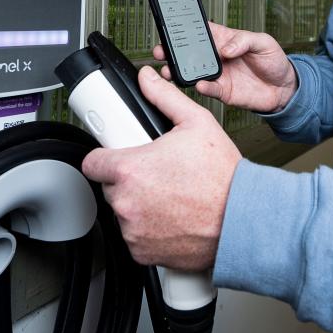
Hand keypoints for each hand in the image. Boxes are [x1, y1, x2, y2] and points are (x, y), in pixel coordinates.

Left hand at [81, 66, 241, 269]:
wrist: (240, 220)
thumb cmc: (222, 177)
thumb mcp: (197, 123)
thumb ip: (164, 98)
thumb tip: (147, 80)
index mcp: (130, 169)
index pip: (93, 162)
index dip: (106, 155)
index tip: (118, 155)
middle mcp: (126, 202)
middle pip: (110, 186)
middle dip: (129, 179)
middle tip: (157, 173)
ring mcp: (133, 230)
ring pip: (124, 211)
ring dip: (139, 204)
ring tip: (169, 195)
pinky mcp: (142, 252)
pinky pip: (135, 236)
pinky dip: (149, 229)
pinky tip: (172, 216)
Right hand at [154, 22, 297, 112]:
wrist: (284, 88)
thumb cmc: (274, 61)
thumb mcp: (263, 41)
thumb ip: (244, 40)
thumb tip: (226, 47)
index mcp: (225, 40)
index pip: (201, 31)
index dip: (186, 28)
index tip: (172, 27)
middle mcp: (218, 57)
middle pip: (190, 52)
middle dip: (173, 51)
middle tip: (162, 50)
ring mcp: (218, 74)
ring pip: (193, 71)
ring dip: (180, 70)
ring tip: (171, 69)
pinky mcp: (223, 91)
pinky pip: (208, 89)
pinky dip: (202, 87)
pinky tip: (199, 84)